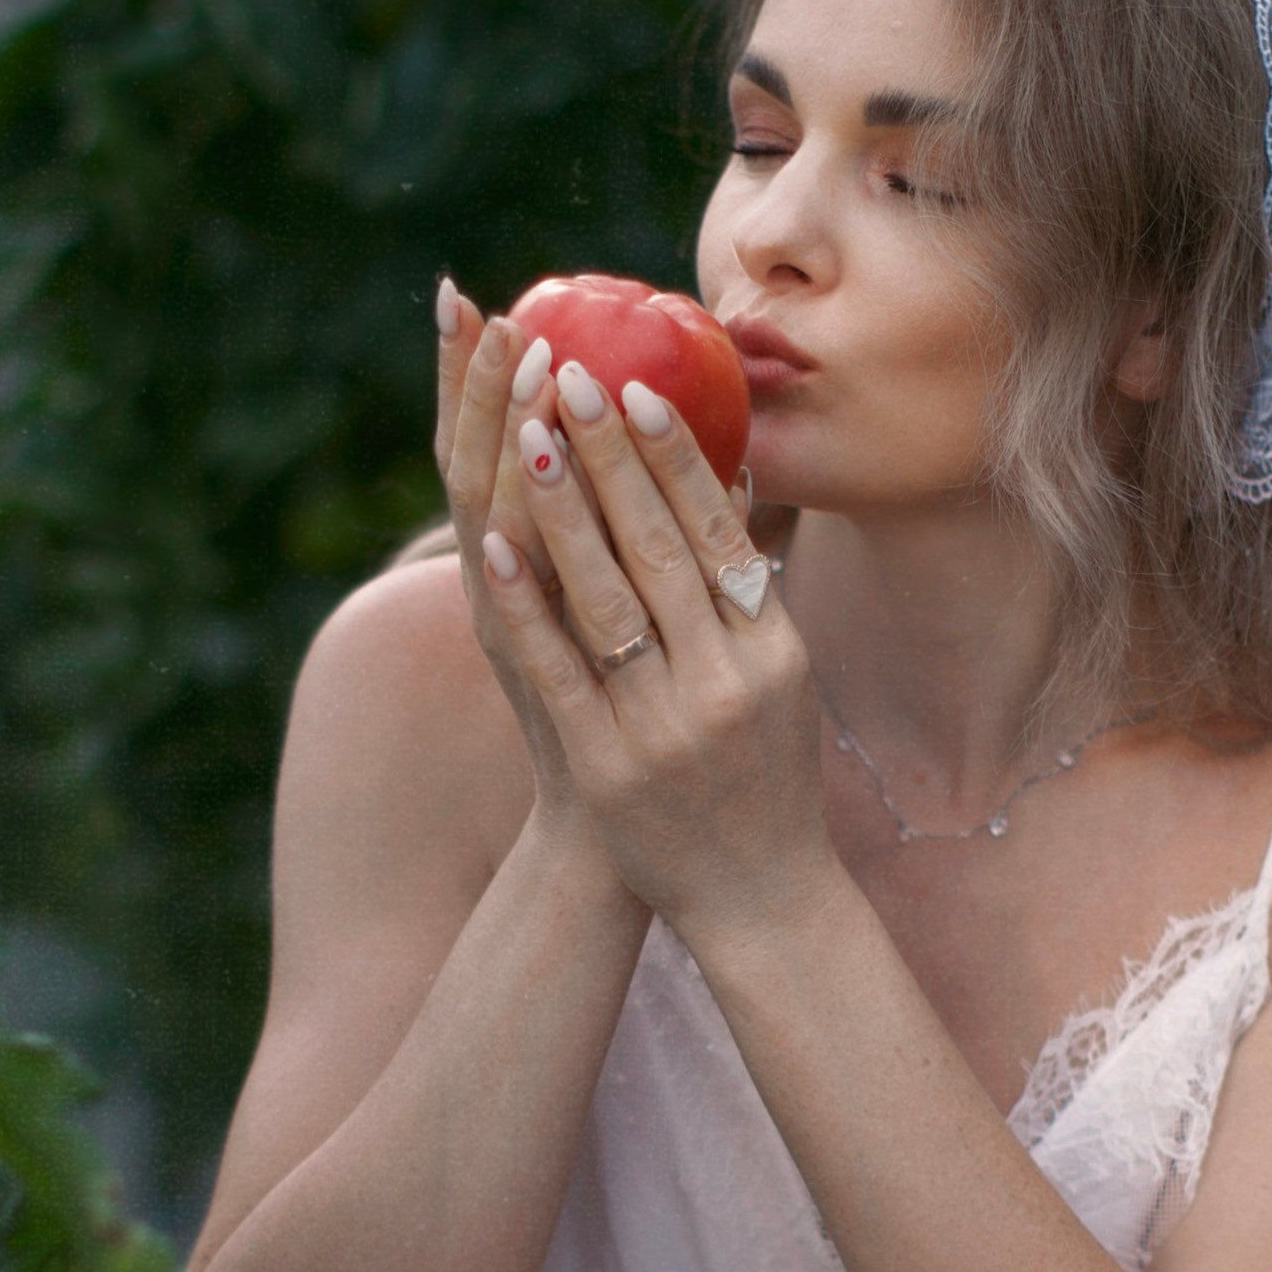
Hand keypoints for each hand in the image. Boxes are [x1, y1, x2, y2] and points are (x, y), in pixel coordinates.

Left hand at [472, 350, 835, 945]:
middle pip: (659, 550)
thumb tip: (728, 470)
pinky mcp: (608, 766)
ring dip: (563, 509)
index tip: (634, 389)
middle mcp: (723, 682)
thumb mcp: (780, 677)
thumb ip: (750, 582)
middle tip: (568, 373)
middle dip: (610, 457)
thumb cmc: (764, 773)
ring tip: (528, 429)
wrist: (758, 899)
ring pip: (607, 599)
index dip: (675, 459)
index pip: (718, 535)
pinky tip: (490, 542)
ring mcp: (664, 726)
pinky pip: (560, 670)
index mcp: (771, 652)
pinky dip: (526, 603)